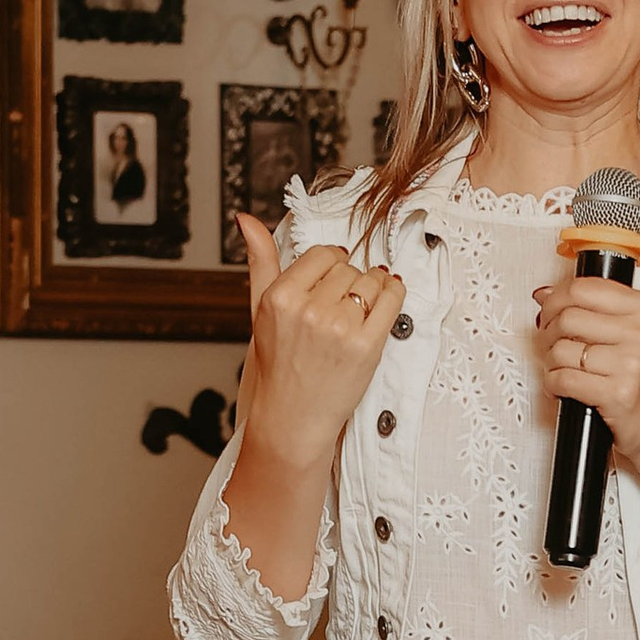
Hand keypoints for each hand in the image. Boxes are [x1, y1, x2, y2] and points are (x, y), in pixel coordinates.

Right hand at [238, 216, 406, 472]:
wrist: (292, 420)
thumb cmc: (277, 367)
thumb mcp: (260, 311)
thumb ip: (259, 262)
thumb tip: (246, 219)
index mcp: (279, 298)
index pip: (323, 254)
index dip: (332, 265)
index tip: (332, 279)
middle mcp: (308, 310)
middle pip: (348, 267)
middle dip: (349, 280)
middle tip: (342, 304)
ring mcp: (339, 329)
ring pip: (371, 281)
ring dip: (373, 288)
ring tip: (360, 308)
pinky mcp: (366, 347)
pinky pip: (391, 300)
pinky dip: (393, 295)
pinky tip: (386, 298)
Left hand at [530, 268, 639, 499]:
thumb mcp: (634, 334)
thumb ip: (596, 309)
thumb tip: (546, 294)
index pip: (584, 288)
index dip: (556, 298)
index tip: (550, 308)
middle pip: (568, 316)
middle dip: (549, 331)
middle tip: (552, 343)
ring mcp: (631, 365)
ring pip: (561, 349)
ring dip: (551, 361)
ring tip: (561, 368)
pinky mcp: (617, 394)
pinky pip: (563, 379)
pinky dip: (553, 384)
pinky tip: (562, 386)